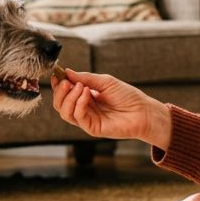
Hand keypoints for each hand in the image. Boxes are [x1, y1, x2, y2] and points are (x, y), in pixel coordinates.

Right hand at [51, 69, 170, 149]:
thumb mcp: (105, 82)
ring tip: (80, 87)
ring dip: (68, 98)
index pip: (65, 94)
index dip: (58, 85)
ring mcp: (87, 119)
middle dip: (60, 92)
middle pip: (60, 104)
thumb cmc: (127, 96)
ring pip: (65, 112)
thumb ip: (86, 78)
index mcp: (85, 98)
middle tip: (67, 82)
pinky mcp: (92, 128)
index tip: (56, 76)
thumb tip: (67, 72)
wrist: (143, 111)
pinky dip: (79, 104)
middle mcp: (84, 109)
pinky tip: (87, 95)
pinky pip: (78, 117)